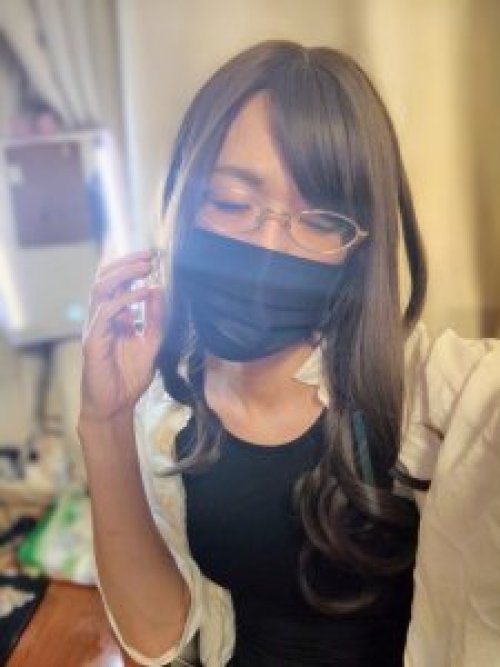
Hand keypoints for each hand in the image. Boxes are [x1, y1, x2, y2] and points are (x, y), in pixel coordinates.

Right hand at [80, 250, 164, 422]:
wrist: (116, 407)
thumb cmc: (129, 377)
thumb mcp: (151, 343)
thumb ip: (154, 319)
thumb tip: (159, 290)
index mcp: (113, 317)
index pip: (116, 283)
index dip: (131, 267)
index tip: (154, 257)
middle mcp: (101, 318)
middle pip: (105, 279)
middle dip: (126, 263)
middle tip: (150, 256)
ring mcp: (95, 328)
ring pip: (100, 289)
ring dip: (124, 275)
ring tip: (145, 268)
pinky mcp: (93, 341)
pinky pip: (106, 313)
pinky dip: (125, 299)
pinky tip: (143, 293)